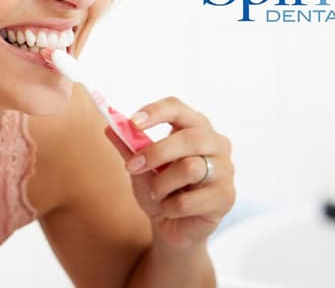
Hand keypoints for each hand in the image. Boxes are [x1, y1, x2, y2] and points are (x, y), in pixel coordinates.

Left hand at [105, 97, 234, 250]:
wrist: (173, 226)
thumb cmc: (160, 190)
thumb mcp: (140, 168)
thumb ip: (128, 147)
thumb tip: (109, 127)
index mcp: (195, 128)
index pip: (179, 108)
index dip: (156, 112)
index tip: (132, 123)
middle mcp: (216, 144)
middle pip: (189, 138)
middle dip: (156, 153)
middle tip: (132, 166)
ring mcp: (225, 171)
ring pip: (190, 168)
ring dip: (161, 185)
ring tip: (156, 194)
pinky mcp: (226, 198)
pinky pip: (188, 200)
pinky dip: (169, 207)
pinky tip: (171, 209)